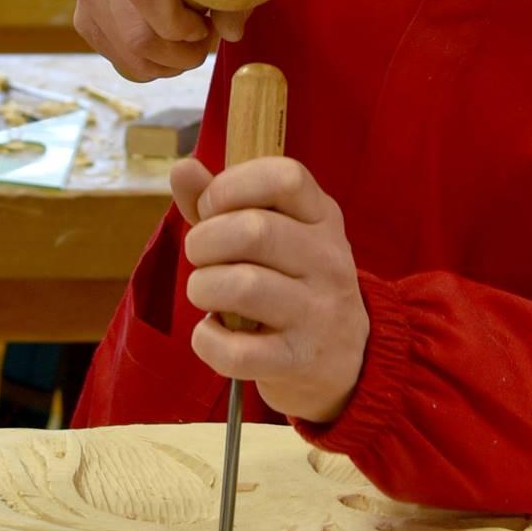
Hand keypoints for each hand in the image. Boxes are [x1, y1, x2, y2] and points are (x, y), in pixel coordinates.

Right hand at [75, 0, 246, 80]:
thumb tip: (231, 32)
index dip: (180, 23)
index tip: (204, 26)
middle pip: (136, 34)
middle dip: (179, 55)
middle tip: (200, 46)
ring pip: (127, 54)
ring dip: (166, 64)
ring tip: (185, 47)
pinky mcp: (84, 16)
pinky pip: (118, 58)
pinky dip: (149, 64)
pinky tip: (165, 47)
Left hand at [177, 153, 370, 425]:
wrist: (349, 363)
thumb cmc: (293, 286)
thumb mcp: (274, 236)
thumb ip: (223, 202)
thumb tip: (182, 167)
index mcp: (323, 219)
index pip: (284, 177)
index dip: (231, 186)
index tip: (212, 209)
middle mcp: (329, 261)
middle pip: (253, 230)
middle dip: (203, 243)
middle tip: (202, 259)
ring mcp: (318, 313)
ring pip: (242, 286)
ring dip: (203, 289)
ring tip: (207, 294)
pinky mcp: (299, 361)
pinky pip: (236, 351)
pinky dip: (207, 341)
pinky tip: (212, 334)